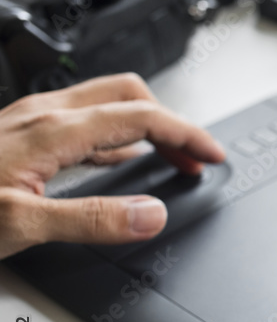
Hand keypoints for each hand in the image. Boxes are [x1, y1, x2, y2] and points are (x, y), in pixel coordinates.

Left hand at [0, 73, 225, 259]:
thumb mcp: (19, 224)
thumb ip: (91, 220)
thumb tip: (152, 214)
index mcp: (53, 131)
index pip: (142, 118)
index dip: (187, 135)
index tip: (213, 154)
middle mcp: (43, 114)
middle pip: (130, 96)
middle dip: (172, 123)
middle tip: (195, 156)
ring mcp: (28, 119)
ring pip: (106, 102)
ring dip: (147, 125)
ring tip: (168, 156)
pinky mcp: (17, 131)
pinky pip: (81, 118)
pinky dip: (117, 133)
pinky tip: (117, 157)